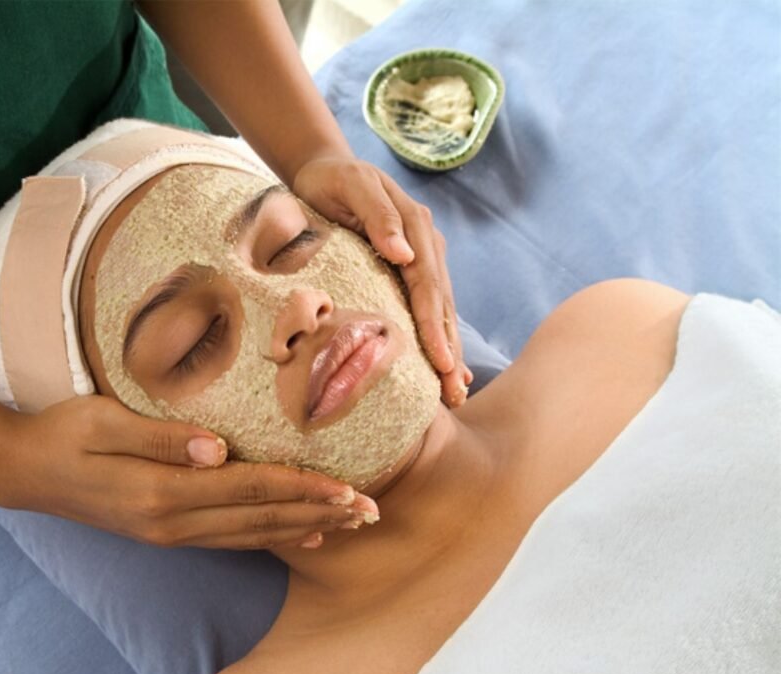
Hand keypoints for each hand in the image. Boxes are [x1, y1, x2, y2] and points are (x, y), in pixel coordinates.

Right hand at [0, 395, 378, 549]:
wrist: (24, 471)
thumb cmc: (63, 434)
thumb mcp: (103, 422)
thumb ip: (160, 435)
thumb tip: (218, 447)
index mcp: (161, 492)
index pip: (249, 490)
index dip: (302, 489)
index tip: (348, 488)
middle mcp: (171, 521)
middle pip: (260, 518)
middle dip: (319, 513)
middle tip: (370, 512)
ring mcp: (169, 533)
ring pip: (251, 535)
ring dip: (303, 527)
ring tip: (348, 524)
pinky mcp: (165, 532)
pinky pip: (230, 539)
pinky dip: (271, 538)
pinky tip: (299, 535)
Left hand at [293, 156, 471, 406]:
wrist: (327, 170)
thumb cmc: (333, 180)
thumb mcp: (352, 186)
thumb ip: (377, 215)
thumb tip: (403, 253)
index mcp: (416, 227)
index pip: (427, 285)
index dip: (434, 325)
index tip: (441, 361)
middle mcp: (426, 245)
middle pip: (441, 305)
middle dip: (450, 351)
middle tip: (455, 392)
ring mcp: (423, 258)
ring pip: (440, 311)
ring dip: (449, 352)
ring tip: (456, 392)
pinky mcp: (411, 270)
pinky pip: (428, 307)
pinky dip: (439, 338)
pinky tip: (448, 368)